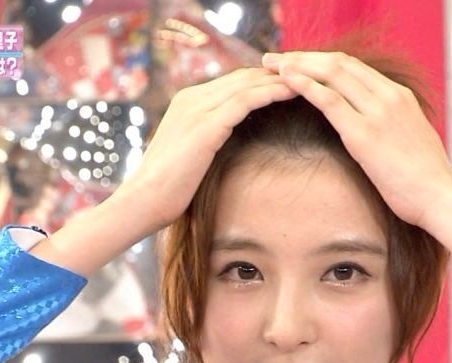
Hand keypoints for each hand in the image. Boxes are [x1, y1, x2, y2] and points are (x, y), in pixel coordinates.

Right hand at [116, 67, 296, 232]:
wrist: (143, 201)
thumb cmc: (168, 187)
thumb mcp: (190, 154)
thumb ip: (209, 140)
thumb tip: (231, 144)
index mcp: (187, 101)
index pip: (233, 82)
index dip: (263, 80)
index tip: (291, 82)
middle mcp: (191, 98)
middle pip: (243, 76)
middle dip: (276, 73)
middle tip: (307, 74)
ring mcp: (197, 109)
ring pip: (247, 84)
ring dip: (279, 78)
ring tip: (308, 77)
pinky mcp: (206, 126)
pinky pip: (245, 101)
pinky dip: (270, 92)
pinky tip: (293, 92)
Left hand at [261, 51, 451, 229]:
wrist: (439, 197)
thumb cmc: (426, 178)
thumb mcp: (411, 139)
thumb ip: (393, 126)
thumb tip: (376, 130)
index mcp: (399, 95)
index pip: (354, 66)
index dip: (322, 61)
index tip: (299, 64)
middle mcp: (388, 96)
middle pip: (339, 62)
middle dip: (303, 57)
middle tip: (276, 58)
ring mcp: (377, 112)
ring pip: (331, 73)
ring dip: (297, 65)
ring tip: (271, 65)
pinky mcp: (363, 134)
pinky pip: (329, 99)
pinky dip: (304, 84)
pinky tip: (285, 80)